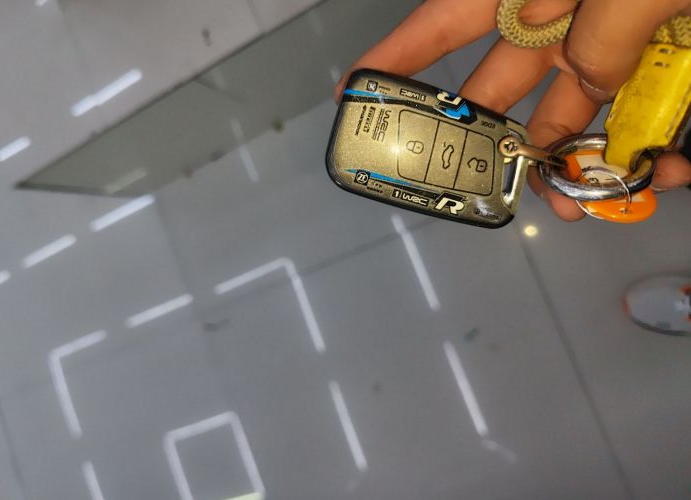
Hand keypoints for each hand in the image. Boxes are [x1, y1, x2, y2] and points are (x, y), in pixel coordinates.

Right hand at [335, 0, 690, 220]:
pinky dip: (653, 150)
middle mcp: (565, 11)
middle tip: (473, 182)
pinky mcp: (667, 58)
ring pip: (577, 108)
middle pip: (503, 84)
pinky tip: (664, 173)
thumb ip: (596, 35)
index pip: (444, 22)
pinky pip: (646, 112)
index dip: (396, 60)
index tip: (354, 95)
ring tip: (576, 203)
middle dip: (490, 138)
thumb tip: (586, 88)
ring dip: (574, 160)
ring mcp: (616, 35)